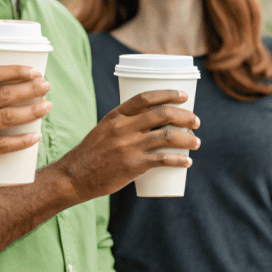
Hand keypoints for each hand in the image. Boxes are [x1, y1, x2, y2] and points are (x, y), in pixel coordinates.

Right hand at [0, 65, 52, 188]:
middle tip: (47, 86)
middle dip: (31, 89)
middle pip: (3, 94)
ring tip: (47, 107)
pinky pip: (1, 146)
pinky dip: (22, 141)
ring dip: (33, 111)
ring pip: (7, 117)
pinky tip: (35, 136)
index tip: (34, 71)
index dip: (15, 70)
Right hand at [54, 90, 200, 202]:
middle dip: (185, 116)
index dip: (168, 94)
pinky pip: (162, 160)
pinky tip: (187, 162)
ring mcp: (128, 147)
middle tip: (196, 122)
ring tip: (196, 143)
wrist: (74, 177)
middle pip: (162, 115)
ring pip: (167, 136)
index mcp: (117, 116)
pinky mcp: (132, 166)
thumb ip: (127, 123)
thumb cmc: (93, 152)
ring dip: (187, 139)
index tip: (184, 96)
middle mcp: (124, 128)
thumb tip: (155, 121)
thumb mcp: (105, 129)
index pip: (146, 98)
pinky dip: (178, 160)